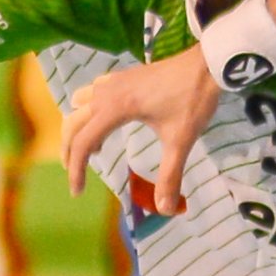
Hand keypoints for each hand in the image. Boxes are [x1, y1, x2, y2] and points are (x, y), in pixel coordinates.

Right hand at [62, 50, 218, 212]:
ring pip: (78, 104)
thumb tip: (166, 210)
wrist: (206, 65)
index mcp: (115, 109)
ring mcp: (113, 82)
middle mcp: (106, 94)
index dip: (76, 170)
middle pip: (72, 123)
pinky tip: (107, 120)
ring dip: (77, 127)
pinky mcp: (123, 77)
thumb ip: (170, 176)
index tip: (77, 192)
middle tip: (75, 174)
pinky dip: (90, 109)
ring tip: (95, 149)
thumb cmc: (192, 100)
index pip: (83, 143)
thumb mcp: (181, 141)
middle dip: (68, 150)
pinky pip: (93, 92)